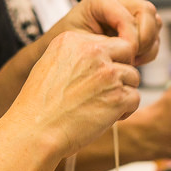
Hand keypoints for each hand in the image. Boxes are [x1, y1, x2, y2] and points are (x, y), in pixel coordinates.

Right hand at [10, 30, 140, 157]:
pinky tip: (106, 118)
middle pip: (126, 51)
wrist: (35, 131)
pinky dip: (124, 110)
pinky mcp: (118, 96)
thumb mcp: (49, 65)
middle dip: (120, 70)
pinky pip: (135, 98)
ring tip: (101, 107)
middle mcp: (92, 51)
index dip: (104, 62)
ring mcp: (107, 73)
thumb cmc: (39, 105)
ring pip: (133, 76)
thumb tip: (100, 57)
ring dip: (122, 92)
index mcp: (73, 40)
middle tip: (105, 90)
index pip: (105, 42)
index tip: (91, 79)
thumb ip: (75, 55)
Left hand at [50, 0, 161, 65]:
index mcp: (100, 0)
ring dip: (148, 46)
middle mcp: (117, 3)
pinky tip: (131, 61)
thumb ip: (102, 43)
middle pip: (148, 12)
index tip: (124, 55)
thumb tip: (129, 48)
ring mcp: (128, 14)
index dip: (132, 37)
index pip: (131, 14)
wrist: (59, 55)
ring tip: (130, 60)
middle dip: (145, 38)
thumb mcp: (77, 43)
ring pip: (155, 24)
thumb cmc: (63, 47)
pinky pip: (153, 37)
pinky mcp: (135, 28)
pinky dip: (147, 52)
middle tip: (131, 58)